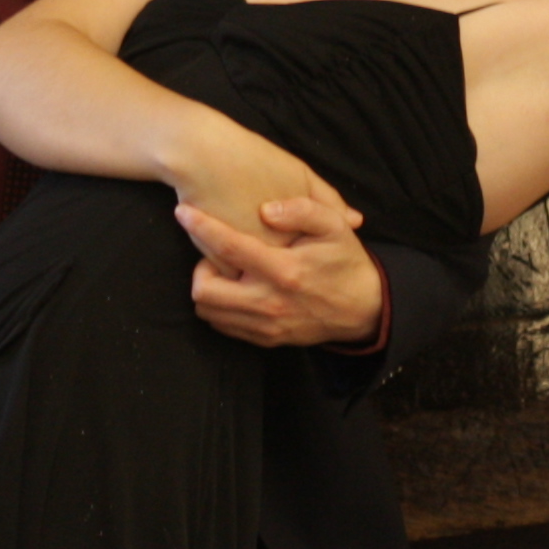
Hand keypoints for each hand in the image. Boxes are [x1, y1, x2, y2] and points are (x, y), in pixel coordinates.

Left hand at [159, 120, 365, 346]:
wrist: (364, 309)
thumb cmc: (345, 262)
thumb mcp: (335, 227)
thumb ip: (303, 210)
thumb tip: (266, 209)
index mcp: (284, 270)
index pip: (228, 248)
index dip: (200, 227)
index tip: (183, 212)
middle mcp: (270, 302)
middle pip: (204, 290)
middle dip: (200, 267)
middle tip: (216, 254)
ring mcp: (266, 325)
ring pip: (209, 311)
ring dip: (208, 288)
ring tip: (227, 272)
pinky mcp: (266, 339)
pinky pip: (224, 326)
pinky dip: (220, 307)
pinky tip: (236, 290)